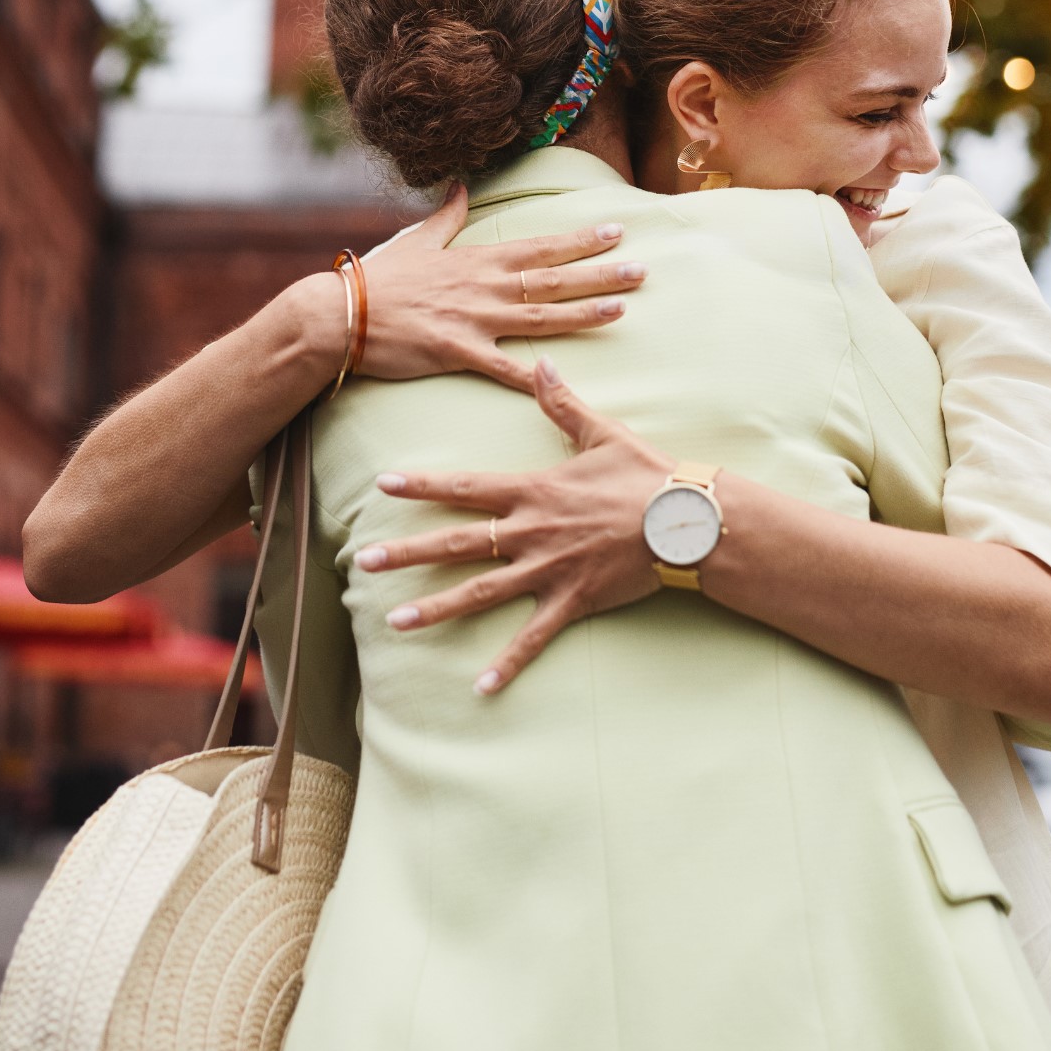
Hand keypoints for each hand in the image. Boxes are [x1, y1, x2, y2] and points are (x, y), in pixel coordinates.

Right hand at [354, 187, 646, 390]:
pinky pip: (503, 367)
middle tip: (641, 269)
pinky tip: (563, 380)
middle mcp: (484, 287)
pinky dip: (533, 376)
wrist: (340, 315)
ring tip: (622, 308)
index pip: (540, 247)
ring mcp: (474, 319)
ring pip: (542, 318)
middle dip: (599, 273)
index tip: (615, 231)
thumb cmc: (378, 280)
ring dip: (584, 313)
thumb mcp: (417, 240)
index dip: (580, 240)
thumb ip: (446, 215)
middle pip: (553, 280)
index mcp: (478, 260)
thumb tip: (459, 185)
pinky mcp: (458, 353)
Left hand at [355, 360, 669, 691]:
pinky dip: (507, 663)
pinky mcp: (572, 601)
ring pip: (481, 593)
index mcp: (533, 490)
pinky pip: (533, 637)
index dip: (422, 485)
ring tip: (396, 622)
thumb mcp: (601, 432)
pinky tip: (479, 688)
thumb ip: (562, 402)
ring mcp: (548, 570)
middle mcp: (530, 532)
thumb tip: (540, 362)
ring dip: (437, 609)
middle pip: (457, 544)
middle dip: (408, 554)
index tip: (383, 484)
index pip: (465, 488)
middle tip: (364, 565)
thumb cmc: (645, 474)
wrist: (686, 521)